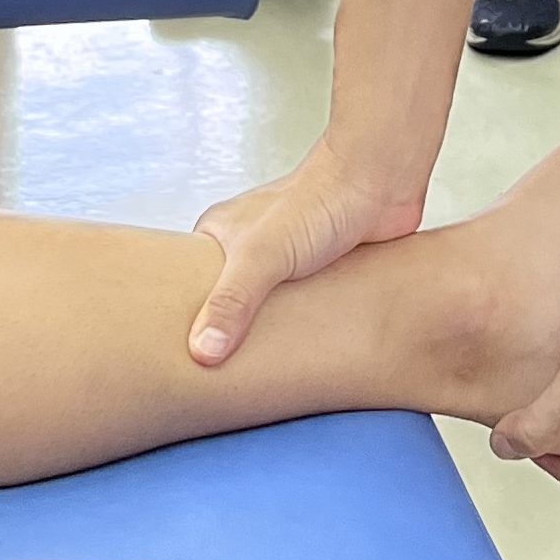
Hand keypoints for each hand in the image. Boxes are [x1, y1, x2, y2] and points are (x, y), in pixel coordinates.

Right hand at [189, 145, 426, 366]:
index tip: (180, 359)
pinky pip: (300, 309)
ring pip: (266, 309)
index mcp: (220, 234)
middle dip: (227, 334)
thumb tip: (202, 351)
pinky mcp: (318, 273)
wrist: (379, 182)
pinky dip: (300, 327)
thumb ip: (232, 302)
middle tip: (220, 376)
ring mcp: (284, 260)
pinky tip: (299, 351)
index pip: (187, 286)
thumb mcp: (262, 256)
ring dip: (267, 333)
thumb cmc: (318, 199)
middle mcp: (249, 247)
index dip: (184, 320)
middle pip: (227, 302)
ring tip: (258, 374)